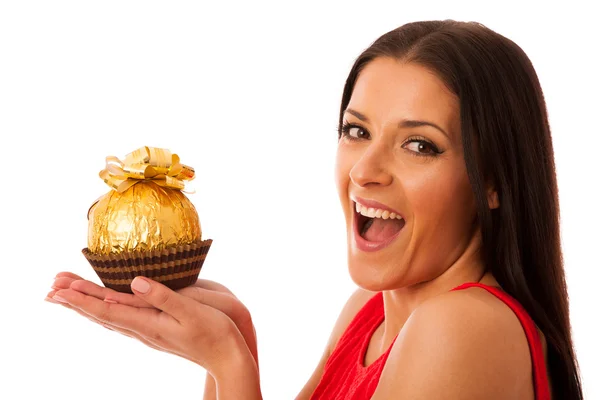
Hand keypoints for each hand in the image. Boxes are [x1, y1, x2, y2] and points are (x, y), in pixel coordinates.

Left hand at [46, 272, 258, 376]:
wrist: (228, 357)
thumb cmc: (215, 333)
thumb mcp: (192, 312)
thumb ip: (164, 297)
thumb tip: (134, 282)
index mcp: (149, 324)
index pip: (107, 311)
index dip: (81, 300)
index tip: (58, 289)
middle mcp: (144, 330)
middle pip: (101, 315)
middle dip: (75, 301)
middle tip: (50, 289)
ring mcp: (149, 333)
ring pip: (109, 318)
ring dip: (86, 306)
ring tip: (67, 297)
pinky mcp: (157, 331)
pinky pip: (122, 320)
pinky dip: (105, 311)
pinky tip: (105, 308)